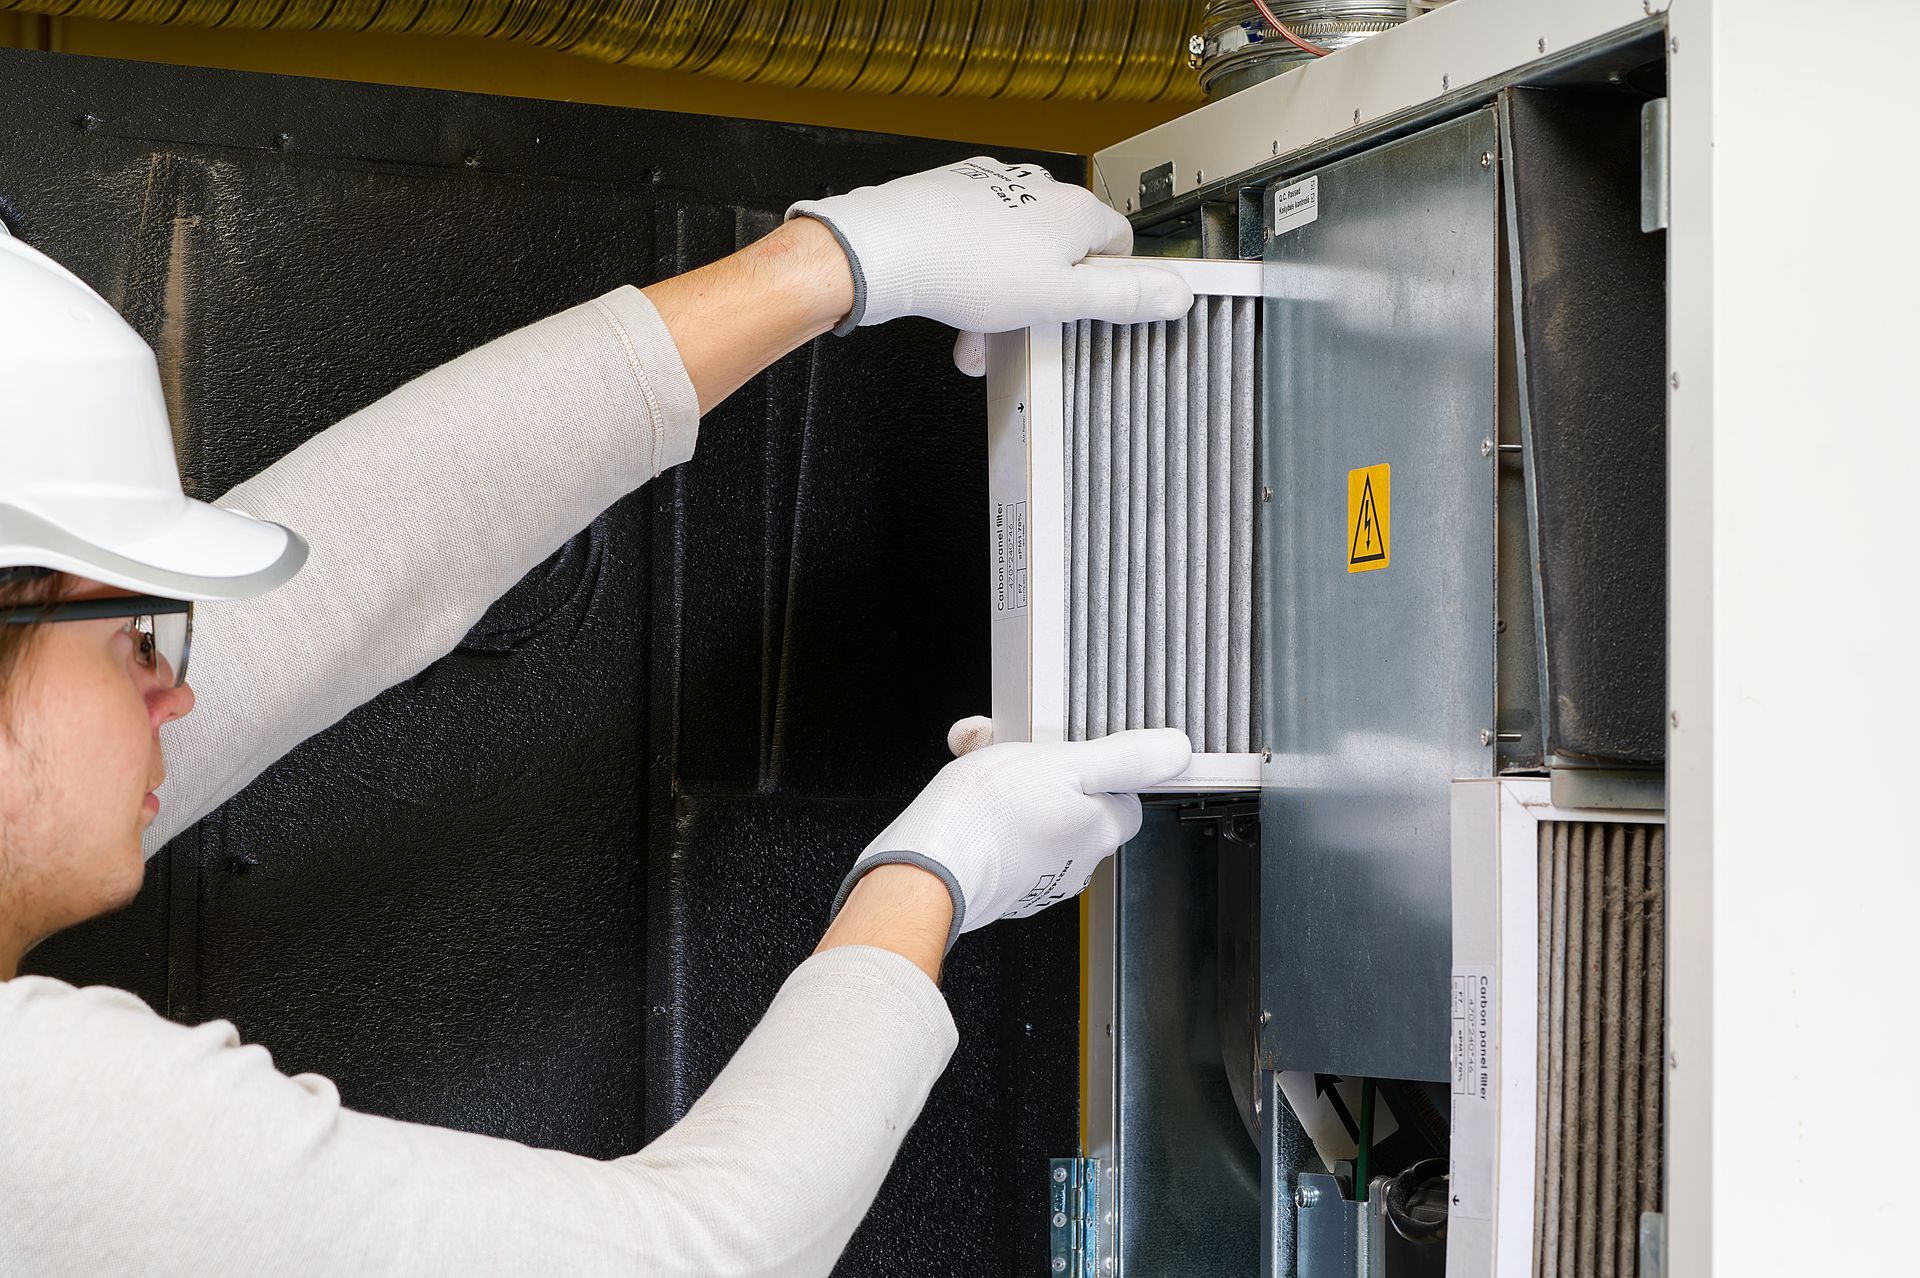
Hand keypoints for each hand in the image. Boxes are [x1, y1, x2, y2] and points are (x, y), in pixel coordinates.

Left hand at [787, 157, 1193, 374]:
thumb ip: (1123, 297)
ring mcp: (993, 190)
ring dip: (1002, 298)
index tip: (1092, 308)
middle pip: (1061, 252)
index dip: (1110, 282)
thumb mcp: (1062, 299)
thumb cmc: (967, 268)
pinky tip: (955, 305)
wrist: (890, 247)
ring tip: (980, 333)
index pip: (1119, 243)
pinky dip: (971, 277)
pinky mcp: (954, 196)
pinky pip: (976, 242)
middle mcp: (1037, 191)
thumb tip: (1179, 294)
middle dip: (1042, 301)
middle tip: (1025, 332)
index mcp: (1075, 212)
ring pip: (1014, 253)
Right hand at [831, 719, 1192, 951]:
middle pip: (1076, 804)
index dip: (1099, 768)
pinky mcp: (999, 883)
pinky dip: (986, 815)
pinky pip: (1003, 838)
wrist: (925, 868)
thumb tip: (1176, 751)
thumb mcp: (1063, 763)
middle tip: (1013, 751)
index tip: (1069, 751)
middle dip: (1044, 771)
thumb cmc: (987, 818)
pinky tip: (966, 800)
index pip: (1125, 799)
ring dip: (1010, 787)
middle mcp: (1075, 863)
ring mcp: (1036, 878)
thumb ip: (1123, 758)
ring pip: (1036, 817)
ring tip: (981, 768)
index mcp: (1099, 832)